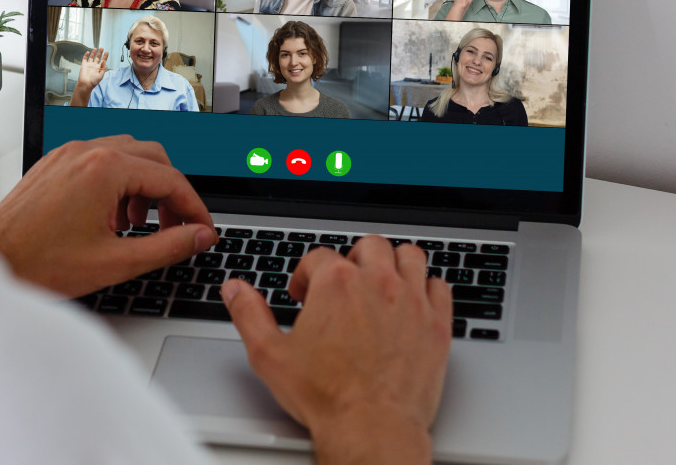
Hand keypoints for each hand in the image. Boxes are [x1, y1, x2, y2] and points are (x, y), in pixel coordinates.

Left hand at [0, 136, 217, 296]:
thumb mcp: (117, 262)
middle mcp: (88, 151)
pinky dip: (118, 184)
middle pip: (154, 158)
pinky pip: (101, 160)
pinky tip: (111, 218)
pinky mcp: (55, 163)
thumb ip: (169, 246)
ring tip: (138, 227)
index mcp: (105, 169)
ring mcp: (69, 154)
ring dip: (145, 187)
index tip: (202, 230)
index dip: (194, 208)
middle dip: (171, 194)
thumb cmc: (39, 263)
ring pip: (128, 155)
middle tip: (175, 227)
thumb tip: (200, 236)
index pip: (171, 179)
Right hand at [70, 48, 107, 105]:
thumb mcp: (101, 75)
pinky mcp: (84, 65)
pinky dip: (86, 55)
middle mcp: (94, 66)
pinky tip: (88, 52)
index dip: (105, 56)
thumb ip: (103, 68)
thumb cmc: (93, 82)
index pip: (103, 61)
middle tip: (102, 48)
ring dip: (93, 53)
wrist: (86, 84)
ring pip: (91, 57)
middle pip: (98, 57)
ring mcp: (89, 65)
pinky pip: (85, 59)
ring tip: (96, 48)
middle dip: (100, 53)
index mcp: (99, 68)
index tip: (107, 52)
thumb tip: (104, 61)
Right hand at [222, 236, 451, 463]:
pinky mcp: (437, 323)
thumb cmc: (326, 397)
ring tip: (381, 283)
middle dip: (353, 259)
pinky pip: (440, 286)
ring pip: (409, 255)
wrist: (371, 429)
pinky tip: (413, 303)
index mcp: (336, 283)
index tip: (304, 295)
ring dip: (394, 263)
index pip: (319, 256)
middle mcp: (377, 282)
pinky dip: (427, 288)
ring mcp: (412, 300)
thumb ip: (249, 315)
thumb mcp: (270, 355)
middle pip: (369, 245)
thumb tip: (235, 290)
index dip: (306, 274)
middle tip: (344, 285)